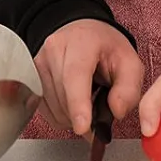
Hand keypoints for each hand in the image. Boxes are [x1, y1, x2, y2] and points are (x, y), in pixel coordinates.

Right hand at [33, 18, 142, 136]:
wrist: (84, 34)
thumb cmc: (106, 48)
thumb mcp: (130, 64)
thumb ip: (129, 89)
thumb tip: (116, 112)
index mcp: (82, 42)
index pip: (75, 75)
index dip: (78, 104)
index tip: (83, 127)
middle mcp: (55, 49)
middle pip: (62, 95)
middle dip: (81, 115)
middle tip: (99, 114)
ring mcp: (38, 62)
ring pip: (51, 106)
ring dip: (71, 116)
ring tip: (87, 100)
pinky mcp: (30, 76)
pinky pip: (43, 109)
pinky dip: (60, 114)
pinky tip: (72, 102)